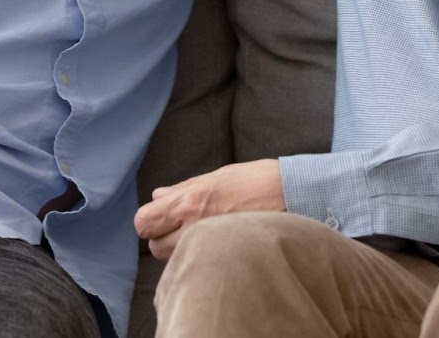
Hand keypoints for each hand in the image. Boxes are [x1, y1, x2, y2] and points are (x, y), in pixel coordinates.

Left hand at [133, 159, 285, 259]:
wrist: (294, 195)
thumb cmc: (258, 180)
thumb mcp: (217, 175)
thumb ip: (183, 188)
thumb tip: (158, 196)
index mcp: (189, 200)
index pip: (144, 222)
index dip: (150, 221)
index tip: (161, 218)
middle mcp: (194, 225)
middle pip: (155, 247)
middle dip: (163, 238)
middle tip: (182, 228)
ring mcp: (210, 244)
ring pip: (176, 259)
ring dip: (181, 250)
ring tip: (203, 236)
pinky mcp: (225, 257)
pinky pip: (200, 263)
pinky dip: (202, 257)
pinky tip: (218, 244)